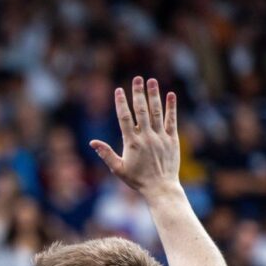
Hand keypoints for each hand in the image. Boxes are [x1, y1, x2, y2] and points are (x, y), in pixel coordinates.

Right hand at [90, 77, 180, 199]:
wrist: (161, 187)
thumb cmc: (137, 179)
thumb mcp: (118, 168)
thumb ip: (106, 153)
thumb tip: (92, 142)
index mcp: (132, 143)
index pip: (125, 118)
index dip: (121, 103)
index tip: (119, 90)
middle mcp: (146, 137)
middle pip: (141, 110)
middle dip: (138, 93)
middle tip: (137, 79)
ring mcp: (160, 137)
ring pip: (157, 112)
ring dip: (154, 95)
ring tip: (152, 81)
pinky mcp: (172, 139)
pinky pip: (172, 120)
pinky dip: (171, 107)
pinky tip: (170, 94)